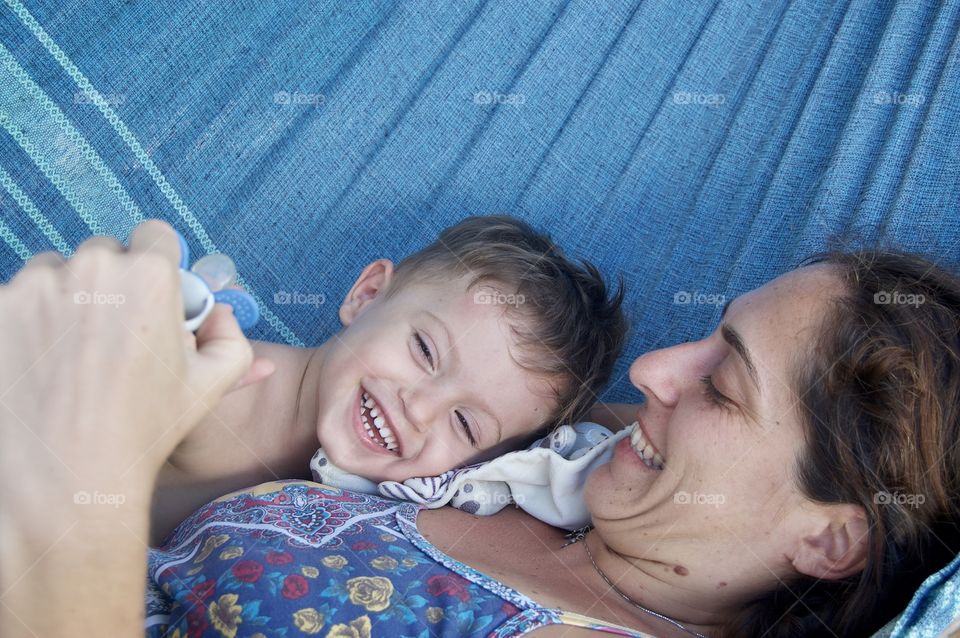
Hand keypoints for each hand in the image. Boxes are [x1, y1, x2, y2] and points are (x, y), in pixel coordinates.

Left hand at [0, 220, 269, 636]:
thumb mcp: (208, 387)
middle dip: (107, 286)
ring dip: (61, 300)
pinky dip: (23, 324)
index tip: (148, 294)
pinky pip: (14, 302)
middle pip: (102, 255)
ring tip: (68, 355)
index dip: (156, 264)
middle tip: (109, 337)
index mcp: (149, 277)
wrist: (65, 477)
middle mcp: (90, 268)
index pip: (154, 236)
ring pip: (52, 275)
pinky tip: (36, 366)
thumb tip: (219, 315)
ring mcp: (33, 287)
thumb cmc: (141, 430)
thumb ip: (230, 341)